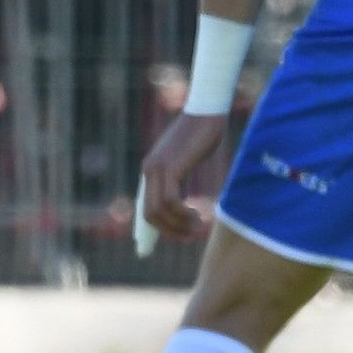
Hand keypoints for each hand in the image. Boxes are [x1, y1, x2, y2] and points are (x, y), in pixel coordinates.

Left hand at [139, 112, 228, 244]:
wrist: (207, 112)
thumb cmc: (202, 135)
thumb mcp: (186, 161)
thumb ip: (179, 178)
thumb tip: (179, 202)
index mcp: (151, 170)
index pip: (145, 207)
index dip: (156, 228)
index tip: (170, 240)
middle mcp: (149, 170)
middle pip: (150, 215)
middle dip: (170, 231)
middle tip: (192, 235)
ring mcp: (156, 168)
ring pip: (158, 211)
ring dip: (179, 225)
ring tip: (198, 227)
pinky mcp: (169, 167)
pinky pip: (170, 201)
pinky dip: (183, 214)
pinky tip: (198, 215)